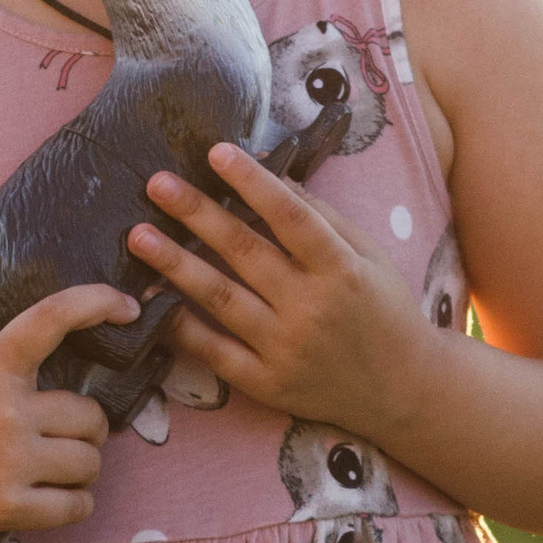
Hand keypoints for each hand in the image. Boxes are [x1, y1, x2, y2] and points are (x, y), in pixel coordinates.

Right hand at [0, 239, 135, 542]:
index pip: (51, 319)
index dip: (96, 303)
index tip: (127, 307)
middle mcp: (2, 410)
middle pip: (91, 416)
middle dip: (84, 430)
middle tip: (60, 436)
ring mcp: (6, 461)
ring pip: (89, 463)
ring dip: (80, 470)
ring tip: (52, 468)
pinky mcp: (6, 507)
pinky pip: (77, 506)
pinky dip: (73, 505)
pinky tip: (51, 499)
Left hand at [130, 148, 436, 438]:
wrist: (403, 389)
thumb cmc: (384, 311)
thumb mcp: (368, 257)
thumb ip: (322, 219)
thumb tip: (272, 176)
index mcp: (341, 269)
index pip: (290, 216)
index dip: (252, 182)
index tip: (216, 152)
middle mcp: (311, 308)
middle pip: (245, 252)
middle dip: (197, 214)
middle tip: (157, 184)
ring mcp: (286, 349)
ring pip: (221, 299)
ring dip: (176, 265)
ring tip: (139, 236)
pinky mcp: (266, 383)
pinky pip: (214, 353)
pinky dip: (180, 328)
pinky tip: (151, 301)